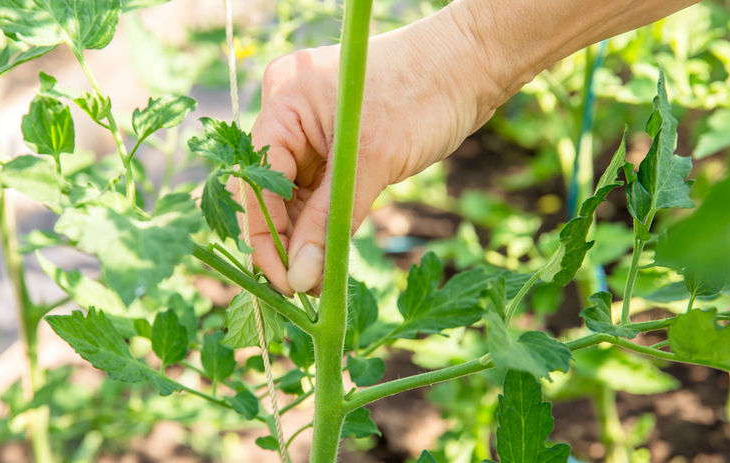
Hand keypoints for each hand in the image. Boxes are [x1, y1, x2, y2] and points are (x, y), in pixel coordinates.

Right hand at [243, 6, 499, 294]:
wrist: (471, 65)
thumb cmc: (423, 96)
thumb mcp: (372, 162)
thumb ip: (331, 222)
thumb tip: (302, 277)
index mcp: (284, 102)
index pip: (258, 181)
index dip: (266, 236)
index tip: (284, 282)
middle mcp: (289, 113)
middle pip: (271, 190)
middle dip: (286, 241)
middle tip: (302, 290)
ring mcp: (312, 128)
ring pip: (296, 194)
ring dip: (306, 237)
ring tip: (318, 282)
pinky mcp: (335, 143)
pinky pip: (319, 189)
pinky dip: (325, 221)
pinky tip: (329, 255)